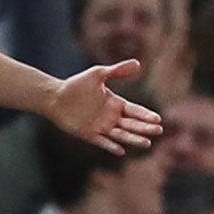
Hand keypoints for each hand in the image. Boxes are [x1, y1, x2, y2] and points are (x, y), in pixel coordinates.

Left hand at [44, 58, 163, 152]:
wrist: (55, 96)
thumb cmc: (77, 84)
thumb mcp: (99, 74)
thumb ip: (118, 71)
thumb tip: (138, 64)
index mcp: (115, 104)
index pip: (135, 111)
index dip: (146, 115)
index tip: (158, 119)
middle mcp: (111, 117)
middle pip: (132, 124)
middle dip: (145, 128)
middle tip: (158, 130)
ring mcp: (101, 127)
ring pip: (121, 135)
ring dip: (134, 138)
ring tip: (147, 142)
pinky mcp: (89, 135)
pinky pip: (103, 142)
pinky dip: (111, 146)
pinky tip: (121, 150)